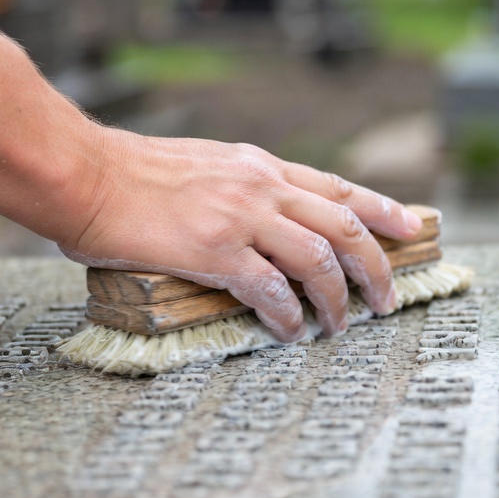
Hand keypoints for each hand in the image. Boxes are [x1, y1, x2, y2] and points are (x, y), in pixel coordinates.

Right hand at [62, 128, 423, 341]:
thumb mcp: (204, 163)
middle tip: (388, 299)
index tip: (413, 227)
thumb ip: (241, 185)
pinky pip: (270, 291)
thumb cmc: (132, 172)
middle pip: (345, 227)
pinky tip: (289, 333)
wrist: (85, 174)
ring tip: (340, 326)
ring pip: (319, 261)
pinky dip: (288, 317)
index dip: (382, 209)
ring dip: (338, 300)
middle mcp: (261, 187)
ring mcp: (241, 218)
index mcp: (260, 165)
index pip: (338, 188)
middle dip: (377, 267)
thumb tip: (264, 218)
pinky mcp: (215, 251)